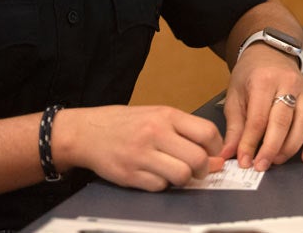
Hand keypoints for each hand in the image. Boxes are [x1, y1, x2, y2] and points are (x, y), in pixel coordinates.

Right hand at [54, 105, 223, 190]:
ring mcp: (142, 154)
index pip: (207, 132)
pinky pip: (160, 186)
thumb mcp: (156, 116)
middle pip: (197, 158)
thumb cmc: (124, 123)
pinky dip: (162, 185)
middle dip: (204, 169)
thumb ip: (185, 132)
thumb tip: (215, 156)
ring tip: (178, 174)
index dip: (216, 148)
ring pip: (181, 176)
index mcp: (165, 115)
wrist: (86, 132)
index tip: (213, 154)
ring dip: (185, 179)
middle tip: (199, 170)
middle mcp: (155, 132)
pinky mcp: (130, 174)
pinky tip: (156, 175)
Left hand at [220, 45, 302, 170]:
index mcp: (263, 80)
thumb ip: (234, 127)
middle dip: (270, 149)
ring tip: (275, 160)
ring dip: (289, 148)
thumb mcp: (235, 96)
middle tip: (261, 165)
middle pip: (282, 123)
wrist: (269, 54)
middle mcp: (287, 84)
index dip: (251, 143)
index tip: (244, 160)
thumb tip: (229, 152)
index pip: (258, 118)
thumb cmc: (251, 74)